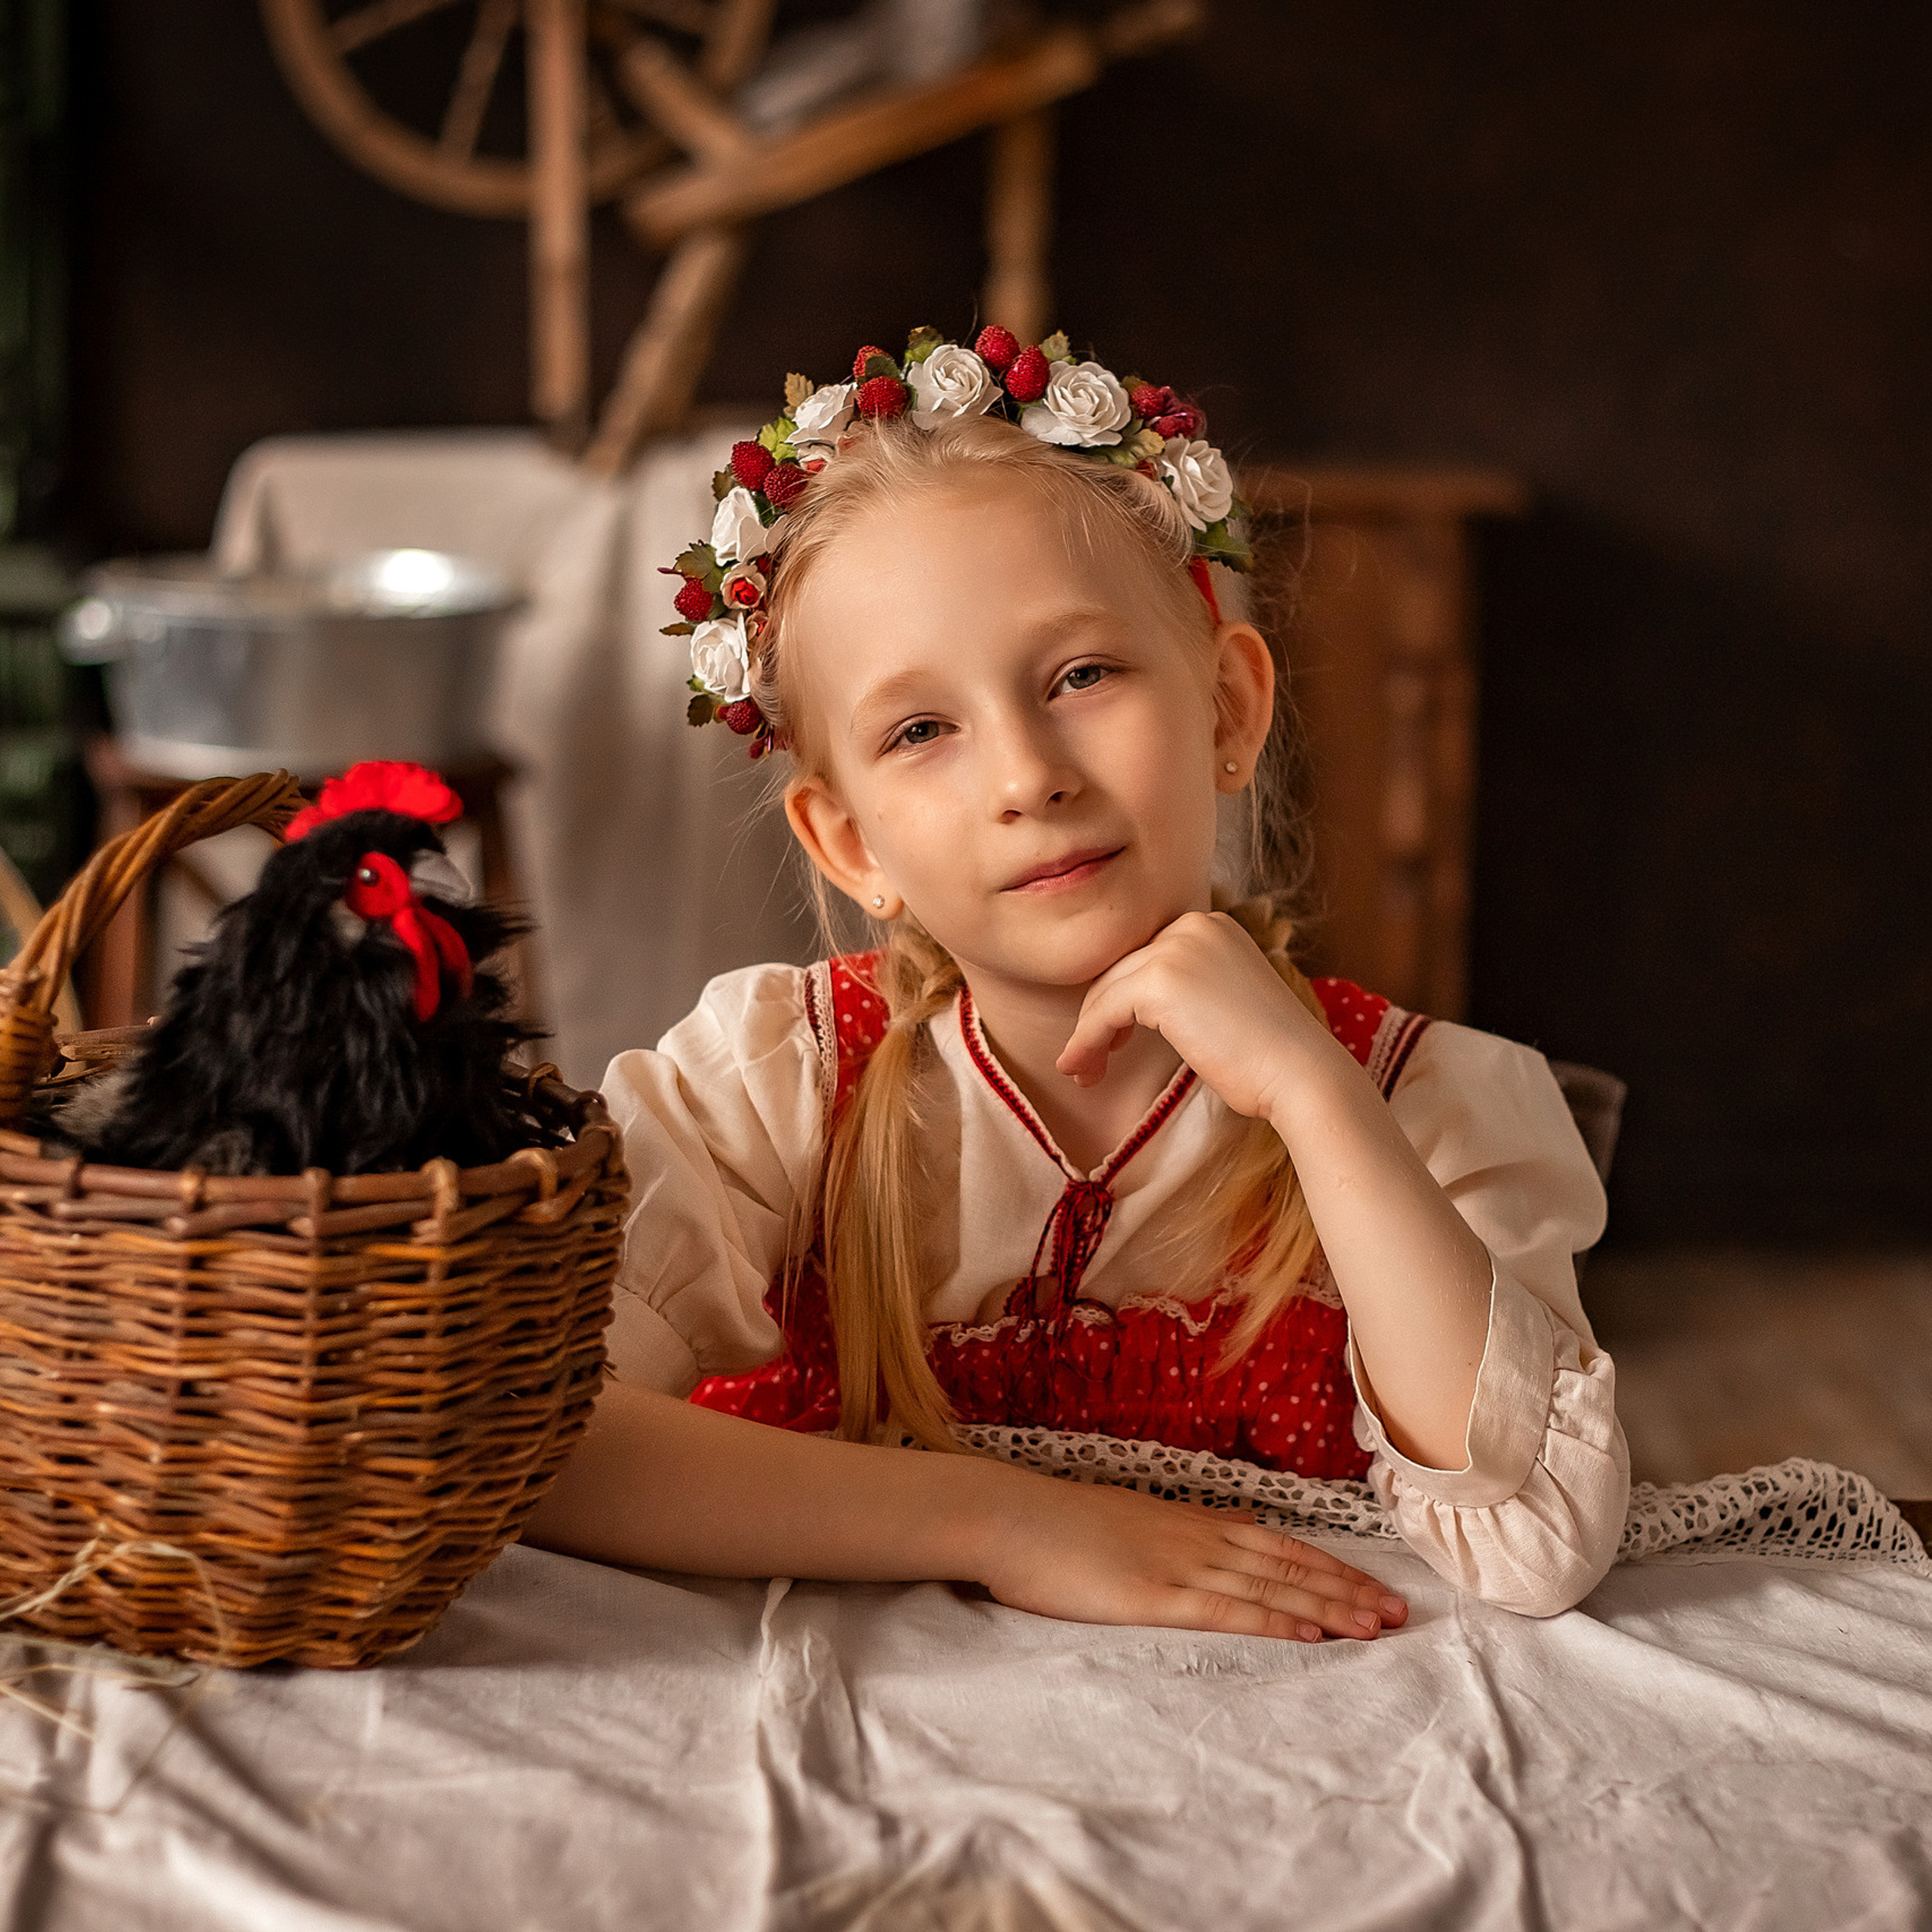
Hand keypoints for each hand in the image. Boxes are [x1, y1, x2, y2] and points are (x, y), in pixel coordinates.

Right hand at [979, 1471, 1407, 1642]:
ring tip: (1376, 1627)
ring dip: (1329, 1608)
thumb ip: (1168, 1535)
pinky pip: (1230, 1612)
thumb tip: (1207, 1541)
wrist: (1010, 1516)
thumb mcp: (1123, 1523)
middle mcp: (1198, 1539)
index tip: (1371, 1586)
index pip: (1277, 1545)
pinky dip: (1276, 1623)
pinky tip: (1311, 1636)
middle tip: (1399, 1613)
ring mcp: (1180, 1566)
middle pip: (1289, 1565)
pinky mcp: (1157, 1597)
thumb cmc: (1055, 1526)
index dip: (1328, 1567)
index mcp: (1189, 1522)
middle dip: (1347, 1590)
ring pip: (1272, 1589)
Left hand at [1055, 911, 1331, 1122]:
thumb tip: (1122, 1010)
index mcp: (1212, 925)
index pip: (1144, 958)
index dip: (1120, 1000)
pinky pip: (1103, 1011)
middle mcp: (1194, 925)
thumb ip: (1184, 991)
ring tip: (1084, 1072)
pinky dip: (1086, 1041)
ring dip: (1087, 1034)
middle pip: (1121, 970)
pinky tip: (1081, 1069)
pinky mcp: (1160, 979)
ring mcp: (1176, 947)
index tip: (1112, 1040)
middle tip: (1088, 1062)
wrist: (1301, 1074)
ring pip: (1106, 990)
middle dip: (1098, 1018)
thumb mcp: (1222, 1003)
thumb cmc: (1268, 1057)